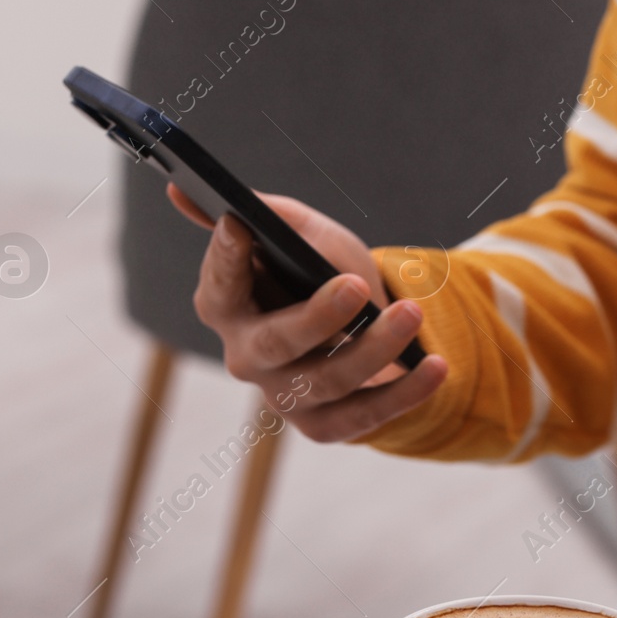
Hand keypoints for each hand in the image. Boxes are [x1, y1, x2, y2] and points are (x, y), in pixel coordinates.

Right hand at [171, 184, 447, 441]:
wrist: (360, 325)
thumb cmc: (318, 271)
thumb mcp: (299, 234)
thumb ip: (261, 214)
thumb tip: (182, 191)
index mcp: (225, 304)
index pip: (218, 284)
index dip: (224, 258)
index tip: (240, 225)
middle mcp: (246, 356)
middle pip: (275, 343)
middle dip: (316, 316)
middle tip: (355, 286)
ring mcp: (282, 396)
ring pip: (328, 380)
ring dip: (376, 348)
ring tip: (413, 312)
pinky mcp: (321, 426)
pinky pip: (363, 416)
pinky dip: (403, 392)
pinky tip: (435, 367)